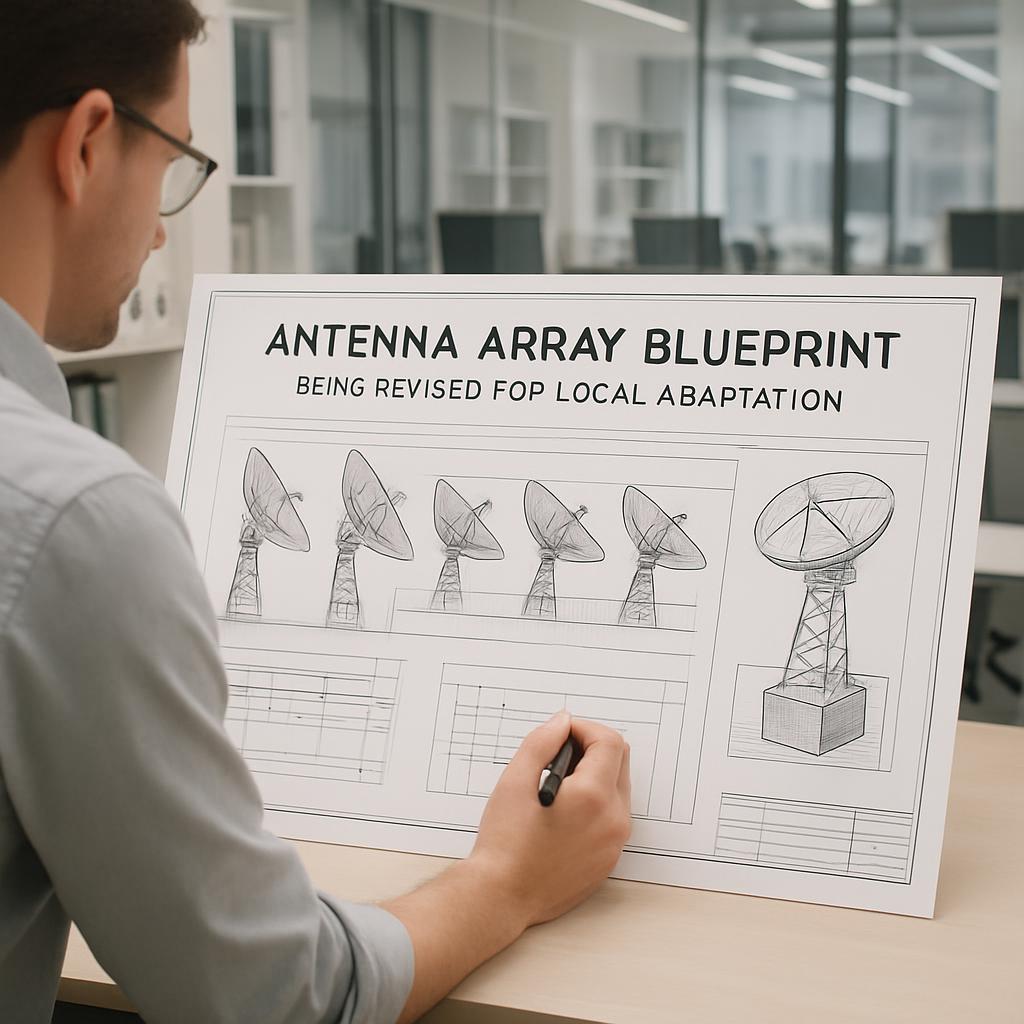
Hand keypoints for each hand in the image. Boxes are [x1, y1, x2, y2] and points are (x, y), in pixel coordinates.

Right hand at [467, 710, 631, 927]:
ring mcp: (615, 842)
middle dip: (592, 748)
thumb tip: (562, 722)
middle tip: (556, 755)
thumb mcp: (515, 782)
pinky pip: (613, 816)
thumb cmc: (505, 843)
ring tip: (556, 785)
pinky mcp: (609, 859)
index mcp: (593, 797)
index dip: (584, 728)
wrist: (502, 897)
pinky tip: (563, 812)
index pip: (609, 742)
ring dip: (594, 775)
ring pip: (617, 789)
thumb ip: (541, 743)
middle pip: (620, 762)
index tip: (561, 734)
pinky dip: (595, 802)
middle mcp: (614, 820)